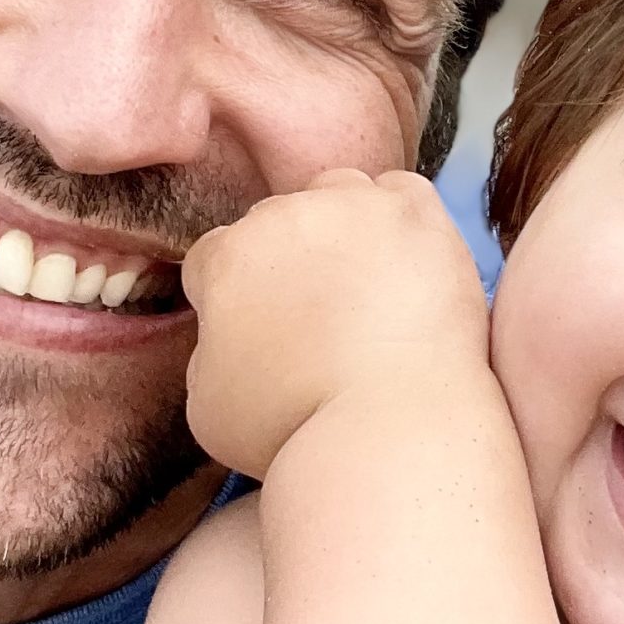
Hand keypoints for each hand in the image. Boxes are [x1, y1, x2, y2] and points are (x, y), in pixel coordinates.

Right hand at [181, 169, 491, 479]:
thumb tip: (227, 336)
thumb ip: (206, 354)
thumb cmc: (298, 430)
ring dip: (342, 228)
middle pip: (276, 222)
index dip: (234, 295)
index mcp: (225, 259)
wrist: (390, 427)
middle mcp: (282, 216)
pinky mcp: (417, 214)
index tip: (261, 328)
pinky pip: (401, 193)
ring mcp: (353, 206)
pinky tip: (405, 268)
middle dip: (289, 261)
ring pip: (336, 195)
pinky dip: (401, 220)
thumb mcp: (208, 409)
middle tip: (320, 318)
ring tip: (365, 288)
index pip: (216, 257)